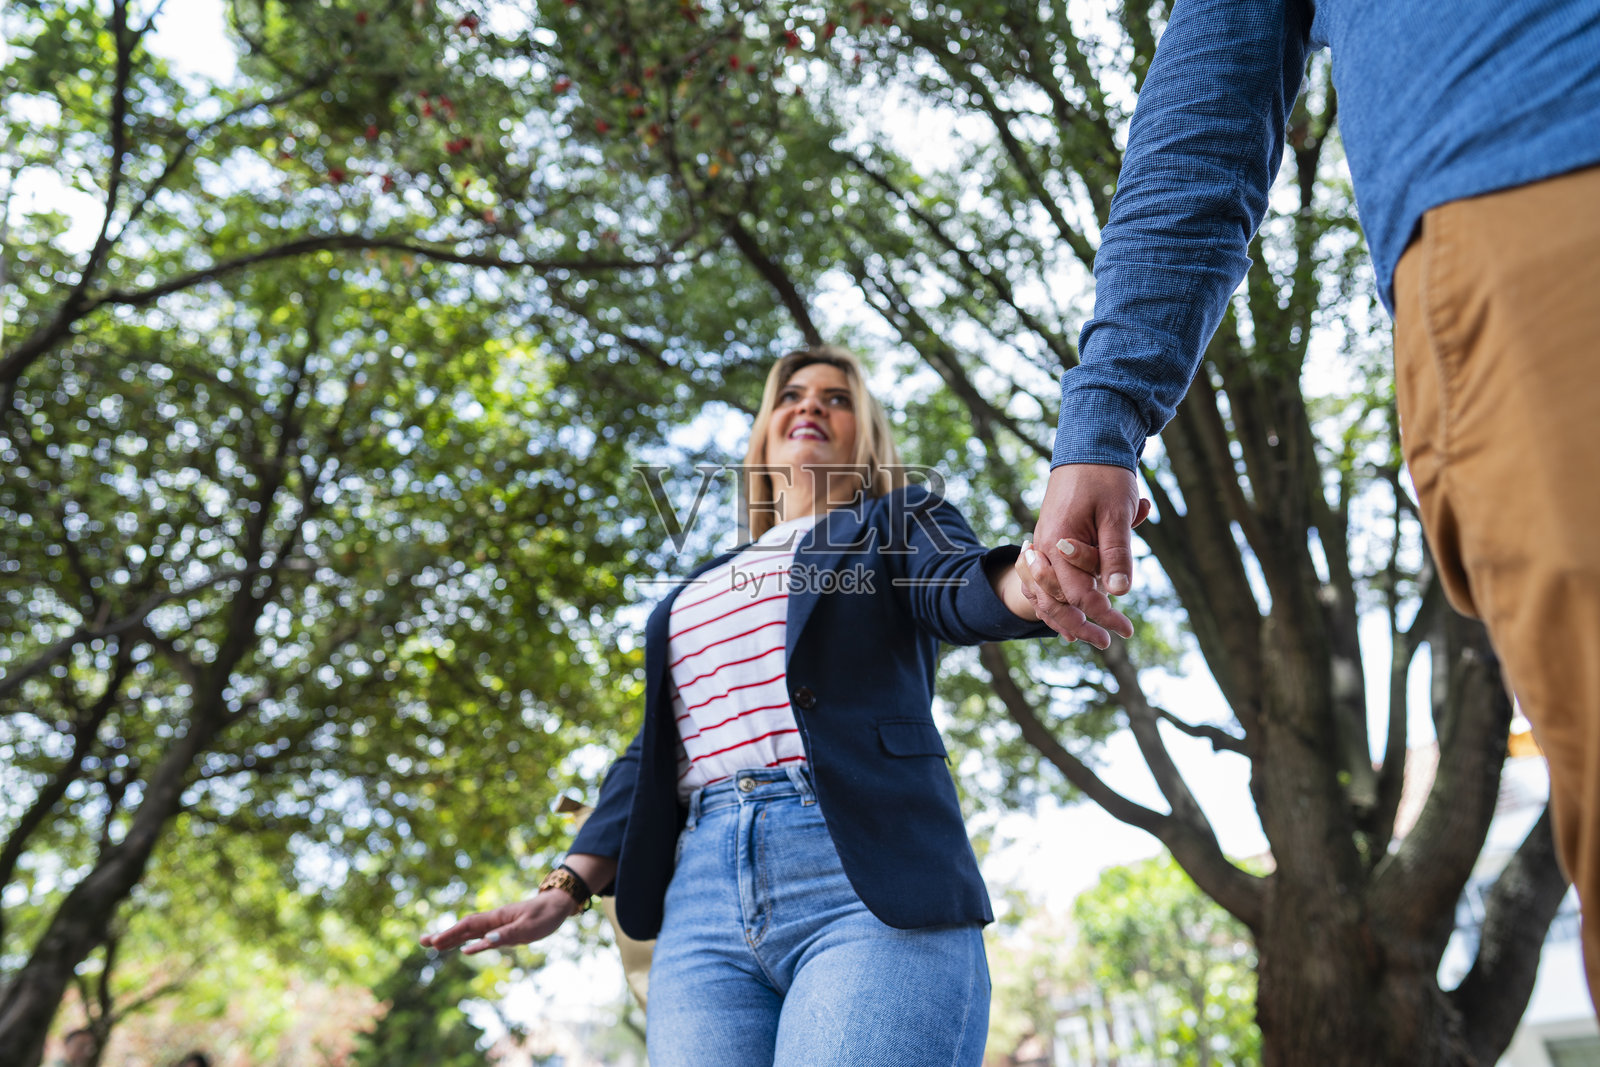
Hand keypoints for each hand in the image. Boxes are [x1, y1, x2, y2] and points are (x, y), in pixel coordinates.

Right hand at [419, 891, 575, 954]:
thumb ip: (508, 934)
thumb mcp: (529, 927)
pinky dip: (471, 943)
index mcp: (497, 917)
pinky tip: (464, 950)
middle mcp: (493, 921)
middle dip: (443, 934)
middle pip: (464, 928)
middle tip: (422, 941)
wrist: (557, 906)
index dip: (451, 934)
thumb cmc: (545, 915)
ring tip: (433, 944)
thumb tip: (486, 940)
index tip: (434, 942)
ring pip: (470, 933)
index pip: (469, 926)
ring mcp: (497, 926)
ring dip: (452, 939)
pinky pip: (482, 938)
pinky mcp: (504, 931)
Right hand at [1030, 464, 1150, 648]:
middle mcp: (1043, 548)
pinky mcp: (1047, 542)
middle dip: (1081, 624)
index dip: (1104, 615)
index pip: (1080, 594)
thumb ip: (1115, 554)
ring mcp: (1041, 546)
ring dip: (1064, 618)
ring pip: (1044, 595)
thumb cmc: (1106, 478)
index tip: (1127, 630)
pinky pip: (1042, 582)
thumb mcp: (1117, 514)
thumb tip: (1118, 593)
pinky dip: (1052, 602)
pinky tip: (1065, 618)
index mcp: (1058, 544)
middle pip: (1056, 601)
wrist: (1087, 446)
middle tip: (1108, 642)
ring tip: (1087, 637)